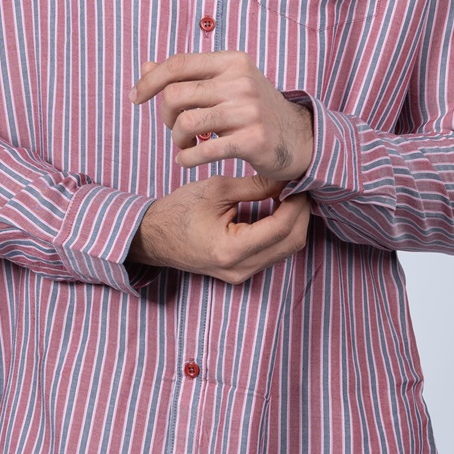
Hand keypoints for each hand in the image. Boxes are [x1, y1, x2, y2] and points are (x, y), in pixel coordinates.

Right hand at [126, 172, 309, 282]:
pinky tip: (278, 209)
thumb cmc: (178, 210)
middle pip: (291, 243)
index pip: (281, 228)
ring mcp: (242, 275)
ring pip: (287, 250)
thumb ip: (254, 186)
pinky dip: (282, 231)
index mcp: (231, 249)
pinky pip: (274, 253)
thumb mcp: (216, 190)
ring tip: (290, 194)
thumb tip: (286, 178)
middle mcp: (240, 269)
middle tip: (300, 187)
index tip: (299, 181)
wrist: (152, 237)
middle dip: (301, 213)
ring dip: (294, 222)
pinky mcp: (241, 272)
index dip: (296, 203)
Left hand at [130, 50, 313, 181]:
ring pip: (185, 123)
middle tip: (173, 128)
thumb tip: (146, 67)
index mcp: (232, 62)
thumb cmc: (253, 110)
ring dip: (176, 139)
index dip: (150, 81)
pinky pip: (203, 150)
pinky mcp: (252, 140)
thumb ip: (187, 76)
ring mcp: (248, 111)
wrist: (299, 137)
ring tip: (184, 145)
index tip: (136, 97)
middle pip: (175, 94)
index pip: (178, 63)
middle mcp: (240, 82)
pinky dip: (186, 158)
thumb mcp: (225, 85)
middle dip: (164, 115)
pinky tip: (188, 159)